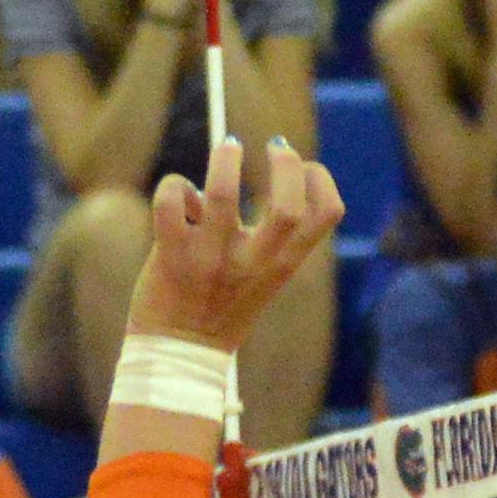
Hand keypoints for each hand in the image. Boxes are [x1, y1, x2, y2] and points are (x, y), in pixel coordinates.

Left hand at [126, 134, 340, 353]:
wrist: (178, 352)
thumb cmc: (222, 307)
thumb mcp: (263, 277)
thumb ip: (271, 239)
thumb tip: (270, 176)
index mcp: (281, 265)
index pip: (326, 215)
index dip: (321, 179)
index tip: (306, 166)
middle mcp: (251, 262)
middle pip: (287, 207)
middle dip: (286, 164)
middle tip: (275, 145)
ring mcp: (210, 258)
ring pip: (221, 194)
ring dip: (226, 159)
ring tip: (230, 146)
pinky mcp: (171, 255)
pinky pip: (171, 202)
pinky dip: (175, 186)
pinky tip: (180, 195)